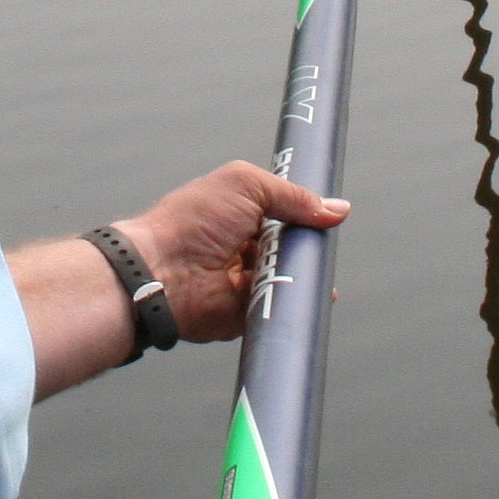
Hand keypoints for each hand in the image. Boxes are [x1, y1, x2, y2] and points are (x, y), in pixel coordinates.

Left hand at [116, 161, 348, 345]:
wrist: (161, 272)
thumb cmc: (192, 221)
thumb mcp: (246, 185)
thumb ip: (292, 195)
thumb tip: (336, 209)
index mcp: (240, 215)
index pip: (285, 215)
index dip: (306, 216)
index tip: (330, 216)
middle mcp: (244, 248)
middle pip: (294, 248)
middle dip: (310, 247)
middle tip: (319, 243)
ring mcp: (246, 282)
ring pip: (292, 278)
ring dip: (305, 273)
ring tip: (308, 265)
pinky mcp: (247, 314)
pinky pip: (281, 309)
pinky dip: (296, 302)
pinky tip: (313, 293)